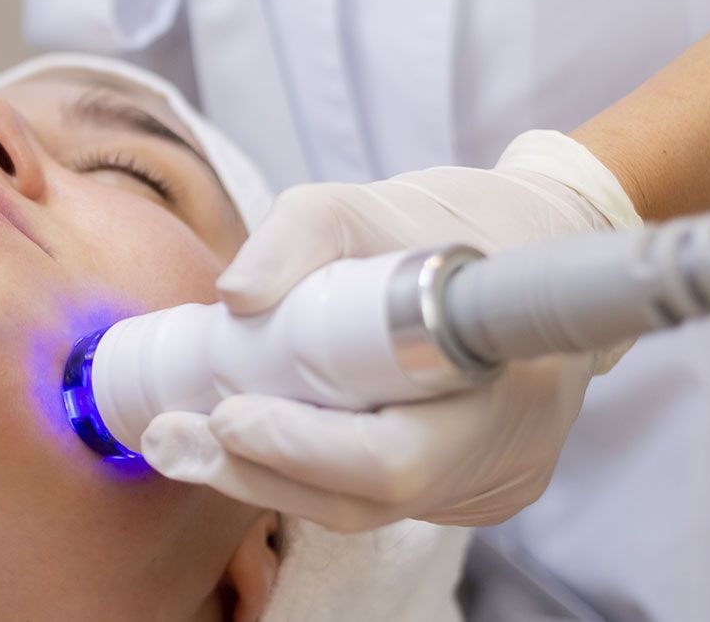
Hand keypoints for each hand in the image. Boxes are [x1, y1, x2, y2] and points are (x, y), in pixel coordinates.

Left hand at [143, 130, 640, 530]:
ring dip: (268, 477)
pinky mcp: (474, 488)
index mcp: (498, 376)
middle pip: (364, 498)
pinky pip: (377, 498)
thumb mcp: (368, 202)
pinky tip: (254, 444)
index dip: (301, 449)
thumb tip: (234, 294)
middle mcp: (507, 446)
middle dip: (255, 470)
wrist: (537, 245)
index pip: (393, 457)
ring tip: (189, 440)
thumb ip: (299, 234)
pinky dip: (309, 475)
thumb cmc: (450, 224)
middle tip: (172, 437)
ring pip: (363, 507)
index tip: (227, 415)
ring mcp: (494, 477)